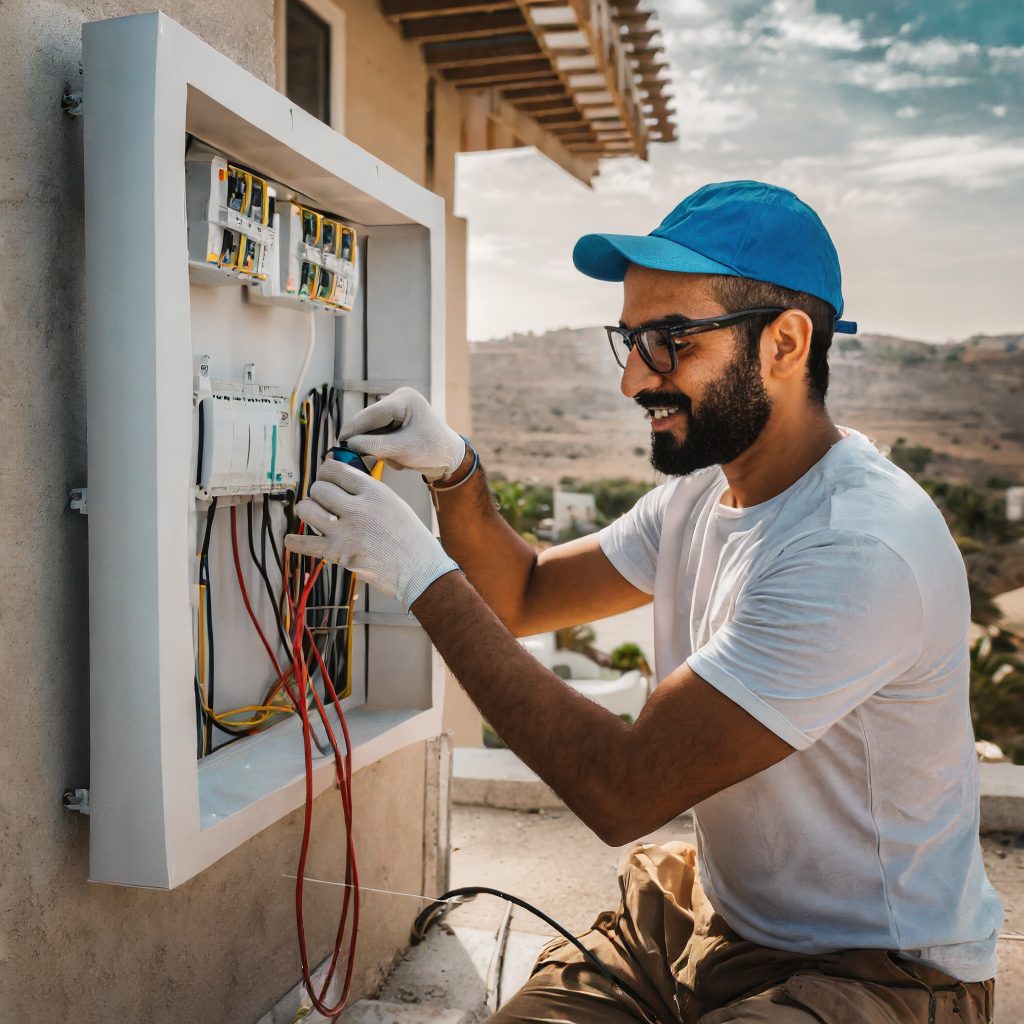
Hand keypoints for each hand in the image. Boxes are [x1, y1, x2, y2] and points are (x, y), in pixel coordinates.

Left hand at [285, 459, 459, 611]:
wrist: (419, 571)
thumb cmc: (410, 537)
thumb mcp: (393, 503)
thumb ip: (366, 490)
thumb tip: (337, 477)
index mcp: (375, 492)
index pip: (335, 470)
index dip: (327, 472)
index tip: (327, 477)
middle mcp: (358, 508)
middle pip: (319, 488)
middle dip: (320, 493)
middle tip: (326, 501)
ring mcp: (346, 532)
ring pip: (307, 509)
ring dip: (309, 511)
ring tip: (317, 516)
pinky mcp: (338, 554)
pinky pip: (304, 543)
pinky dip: (295, 541)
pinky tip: (292, 539)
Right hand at [338, 387, 465, 481]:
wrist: (451, 458)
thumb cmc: (432, 451)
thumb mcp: (402, 450)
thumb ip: (374, 446)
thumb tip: (348, 444)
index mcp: (404, 399)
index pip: (370, 414)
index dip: (353, 429)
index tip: (339, 443)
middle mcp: (399, 399)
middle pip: (370, 422)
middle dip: (371, 442)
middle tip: (371, 459)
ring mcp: (398, 409)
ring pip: (373, 431)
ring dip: (381, 448)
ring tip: (399, 459)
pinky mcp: (397, 421)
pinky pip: (380, 435)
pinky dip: (386, 449)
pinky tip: (401, 457)